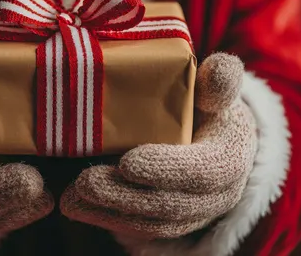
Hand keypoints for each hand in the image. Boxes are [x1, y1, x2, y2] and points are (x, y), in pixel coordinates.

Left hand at [60, 53, 256, 238]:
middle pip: (172, 204)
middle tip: (85, 182)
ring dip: (110, 212)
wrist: (217, 139)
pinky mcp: (174, 222)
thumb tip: (215, 71)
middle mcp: (218, 195)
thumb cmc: (210, 107)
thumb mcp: (217, 89)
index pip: (202, 169)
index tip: (127, 163)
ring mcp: (196, 214)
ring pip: (154, 223)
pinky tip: (76, 207)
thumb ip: (219, 79)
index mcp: (229, 157)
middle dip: (125, 196)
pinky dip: (108, 220)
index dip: (166, 169)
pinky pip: (142, 229)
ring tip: (71, 199)